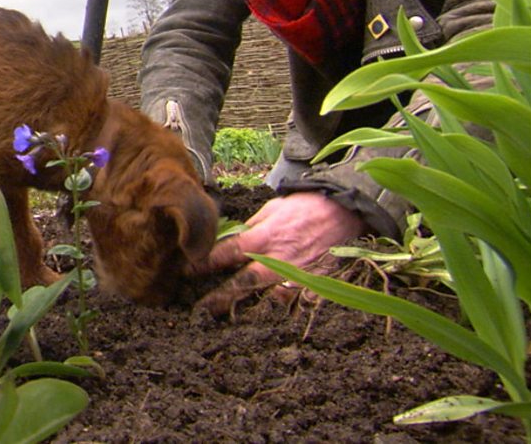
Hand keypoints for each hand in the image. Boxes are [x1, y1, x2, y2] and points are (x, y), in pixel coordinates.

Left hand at [195, 191, 366, 315]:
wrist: (344, 211)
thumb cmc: (305, 207)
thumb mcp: (271, 209)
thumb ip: (251, 228)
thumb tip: (233, 239)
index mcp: (263, 238)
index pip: (225, 254)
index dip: (203, 264)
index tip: (186, 272)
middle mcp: (278, 259)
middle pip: (243, 284)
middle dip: (220, 298)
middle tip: (201, 311)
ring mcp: (298, 276)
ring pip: (269, 301)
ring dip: (251, 311)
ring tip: (232, 324)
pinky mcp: (316, 286)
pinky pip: (297, 306)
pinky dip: (284, 315)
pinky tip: (270, 324)